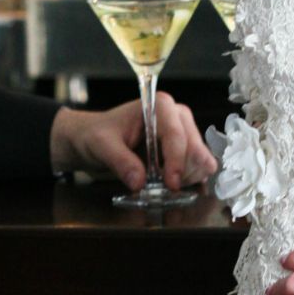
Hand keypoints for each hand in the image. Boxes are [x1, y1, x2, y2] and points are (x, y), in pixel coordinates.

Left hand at [50, 95, 216, 193]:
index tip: (171, 184)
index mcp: (159, 106)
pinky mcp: (184, 150)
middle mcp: (176, 116)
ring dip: (186, 178)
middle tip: (163, 188)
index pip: (176, 134)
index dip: (176, 161)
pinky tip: (169, 184)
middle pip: (195, 148)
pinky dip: (188, 181)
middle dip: (183, 172)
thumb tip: (139, 181)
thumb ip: (120, 161)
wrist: (92, 138)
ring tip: (160, 184)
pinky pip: (198, 168)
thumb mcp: (102, 145)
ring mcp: (183, 133)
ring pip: (201, 160)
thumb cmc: (96, 134)